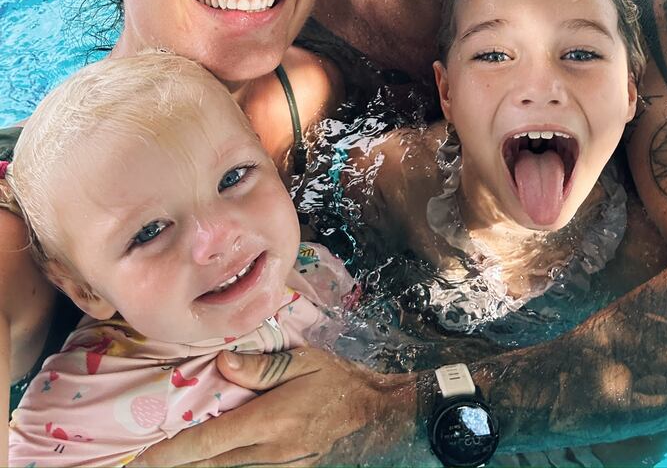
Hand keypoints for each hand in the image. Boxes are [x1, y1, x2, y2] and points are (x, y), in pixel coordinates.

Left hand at [133, 346, 419, 466]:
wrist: (374, 411)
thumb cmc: (338, 379)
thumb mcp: (302, 361)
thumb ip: (260, 366)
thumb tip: (221, 363)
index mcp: (269, 422)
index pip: (209, 441)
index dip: (172, 452)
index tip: (142, 459)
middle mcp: (269, 452)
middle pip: (211, 464)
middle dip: (175, 465)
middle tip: (140, 465)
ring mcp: (278, 467)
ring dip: (197, 467)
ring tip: (167, 461)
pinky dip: (222, 466)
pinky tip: (208, 461)